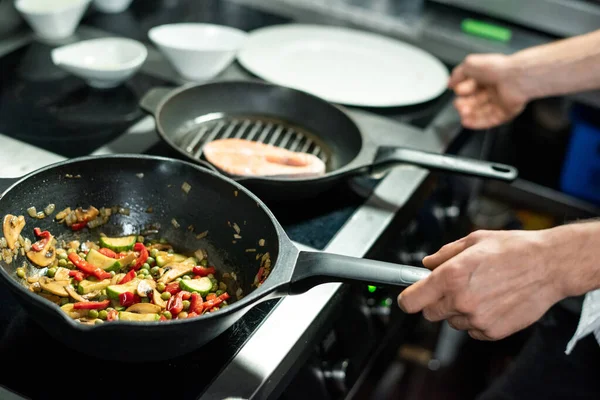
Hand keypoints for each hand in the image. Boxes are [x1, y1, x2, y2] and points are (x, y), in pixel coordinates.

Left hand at [397, 229, 565, 340]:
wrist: (549, 265)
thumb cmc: (514, 249)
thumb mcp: (473, 241)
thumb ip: (443, 254)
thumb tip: (427, 264)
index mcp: (450, 276)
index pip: (411, 301)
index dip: (408, 299)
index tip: (410, 296)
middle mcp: (460, 300)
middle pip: (429, 313)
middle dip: (435, 301)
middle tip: (453, 287)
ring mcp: (477, 319)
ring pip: (452, 321)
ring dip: (458, 310)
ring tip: (481, 290)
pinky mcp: (492, 331)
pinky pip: (473, 330)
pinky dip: (477, 320)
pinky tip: (492, 302)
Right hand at [448, 54, 528, 129]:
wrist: (515, 77)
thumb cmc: (497, 68)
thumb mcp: (470, 64)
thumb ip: (457, 74)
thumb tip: (449, 83)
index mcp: (486, 77)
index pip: (469, 88)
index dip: (462, 90)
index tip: (459, 89)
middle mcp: (493, 89)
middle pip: (473, 102)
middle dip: (463, 104)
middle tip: (459, 104)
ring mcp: (500, 102)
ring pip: (480, 112)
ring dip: (468, 114)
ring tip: (462, 113)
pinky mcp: (505, 112)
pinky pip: (489, 120)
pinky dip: (477, 123)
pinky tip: (467, 122)